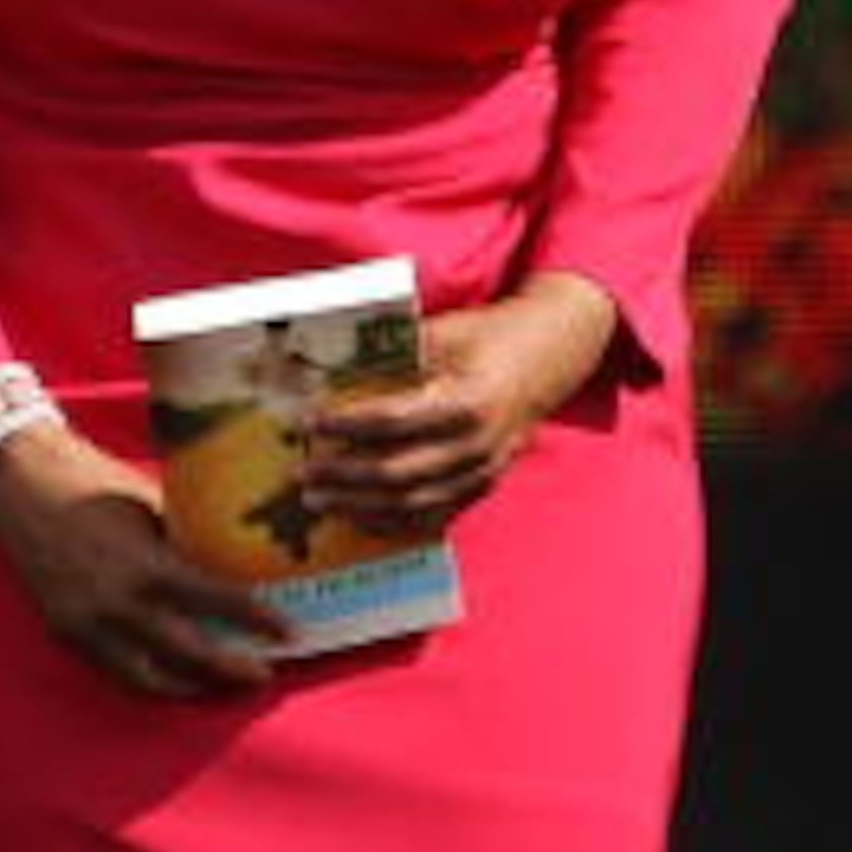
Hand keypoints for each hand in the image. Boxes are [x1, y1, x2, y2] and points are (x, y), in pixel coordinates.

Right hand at [0, 420, 289, 700]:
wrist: (15, 482)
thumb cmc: (88, 482)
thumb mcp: (147, 506)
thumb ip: (180, 543)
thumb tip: (225, 563)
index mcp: (146, 564)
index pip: (218, 603)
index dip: (258, 620)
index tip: (290, 631)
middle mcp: (118, 603)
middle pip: (190, 655)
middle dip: (232, 670)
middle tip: (261, 674)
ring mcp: (87, 624)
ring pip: (149, 679)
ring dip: (189, 686)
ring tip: (214, 685)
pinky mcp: (63, 631)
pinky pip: (112, 671)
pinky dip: (144, 680)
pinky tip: (166, 676)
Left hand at [300, 272, 617, 537]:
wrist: (548, 357)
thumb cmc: (490, 336)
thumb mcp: (442, 331)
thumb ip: (393, 352)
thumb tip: (330, 366)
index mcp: (468, 402)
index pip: (394, 420)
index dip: (347, 424)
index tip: (308, 423)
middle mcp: (479, 445)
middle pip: (400, 472)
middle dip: (345, 477)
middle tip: (303, 474)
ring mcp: (485, 471)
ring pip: (415, 502)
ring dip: (362, 505)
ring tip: (320, 501)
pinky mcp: (485, 485)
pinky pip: (436, 515)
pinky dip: (394, 520)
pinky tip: (359, 516)